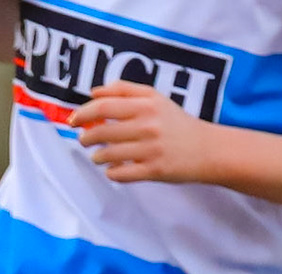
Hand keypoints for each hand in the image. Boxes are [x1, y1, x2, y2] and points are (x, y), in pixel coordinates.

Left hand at [72, 81, 221, 184]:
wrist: (207, 149)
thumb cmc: (176, 123)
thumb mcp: (156, 99)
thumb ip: (125, 91)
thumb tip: (94, 92)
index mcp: (147, 105)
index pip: (104, 107)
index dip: (82, 114)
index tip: (73, 120)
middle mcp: (148, 125)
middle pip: (101, 132)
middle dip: (86, 138)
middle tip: (84, 140)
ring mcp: (150, 149)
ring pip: (107, 155)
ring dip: (96, 156)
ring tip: (98, 155)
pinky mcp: (153, 171)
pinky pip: (119, 174)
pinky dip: (111, 172)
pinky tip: (114, 168)